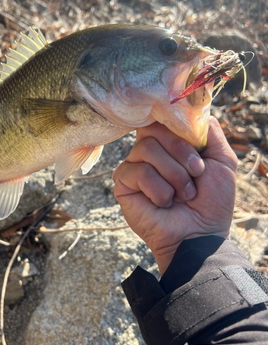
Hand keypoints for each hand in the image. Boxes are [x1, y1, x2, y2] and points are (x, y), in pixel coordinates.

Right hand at [113, 117, 236, 274]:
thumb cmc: (212, 202)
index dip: (177, 130)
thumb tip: (195, 110)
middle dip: (181, 153)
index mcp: (170, 145)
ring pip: (146, 149)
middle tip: (196, 175)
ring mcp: (134, 167)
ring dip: (173, 174)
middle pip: (154, 130)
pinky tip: (164, 203)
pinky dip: (157, 189)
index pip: (163, 119)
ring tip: (182, 195)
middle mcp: (149, 153)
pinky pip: (136, 171)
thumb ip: (210, 132)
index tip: (196, 149)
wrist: (200, 234)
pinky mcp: (123, 184)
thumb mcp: (222, 161)